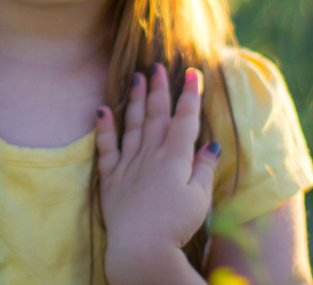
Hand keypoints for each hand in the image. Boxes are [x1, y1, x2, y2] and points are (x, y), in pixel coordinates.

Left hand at [95, 64, 219, 281]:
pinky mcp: (111, 178)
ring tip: (135, 77)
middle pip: (156, 115)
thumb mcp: (200, 198)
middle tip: (157, 65)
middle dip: (158, 88)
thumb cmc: (176, 225)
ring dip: (134, 99)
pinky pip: (106, 148)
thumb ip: (204, 168)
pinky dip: (103, 128)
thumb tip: (211, 145)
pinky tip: (101, 109)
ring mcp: (129, 164)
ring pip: (132, 124)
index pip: (185, 119)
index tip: (192, 73)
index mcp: (176, 158)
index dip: (190, 95)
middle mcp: (151, 154)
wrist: (141, 247)